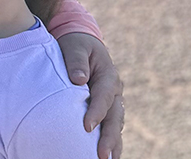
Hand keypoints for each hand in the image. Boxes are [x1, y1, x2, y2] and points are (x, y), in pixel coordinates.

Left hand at [58, 32, 123, 158]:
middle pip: (114, 116)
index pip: (103, 97)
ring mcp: (114, 101)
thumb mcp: (74, 46)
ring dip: (113, 143)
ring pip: (116, 125)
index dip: (96, 112)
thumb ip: (76, 61)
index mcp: (108, 75)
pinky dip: (111, 141)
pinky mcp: (108, 108)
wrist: (82, 43)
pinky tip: (108, 155)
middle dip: (109, 137)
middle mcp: (115, 91)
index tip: (86, 127)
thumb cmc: (76, 45)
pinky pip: (111, 126)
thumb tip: (79, 80)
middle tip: (101, 154)